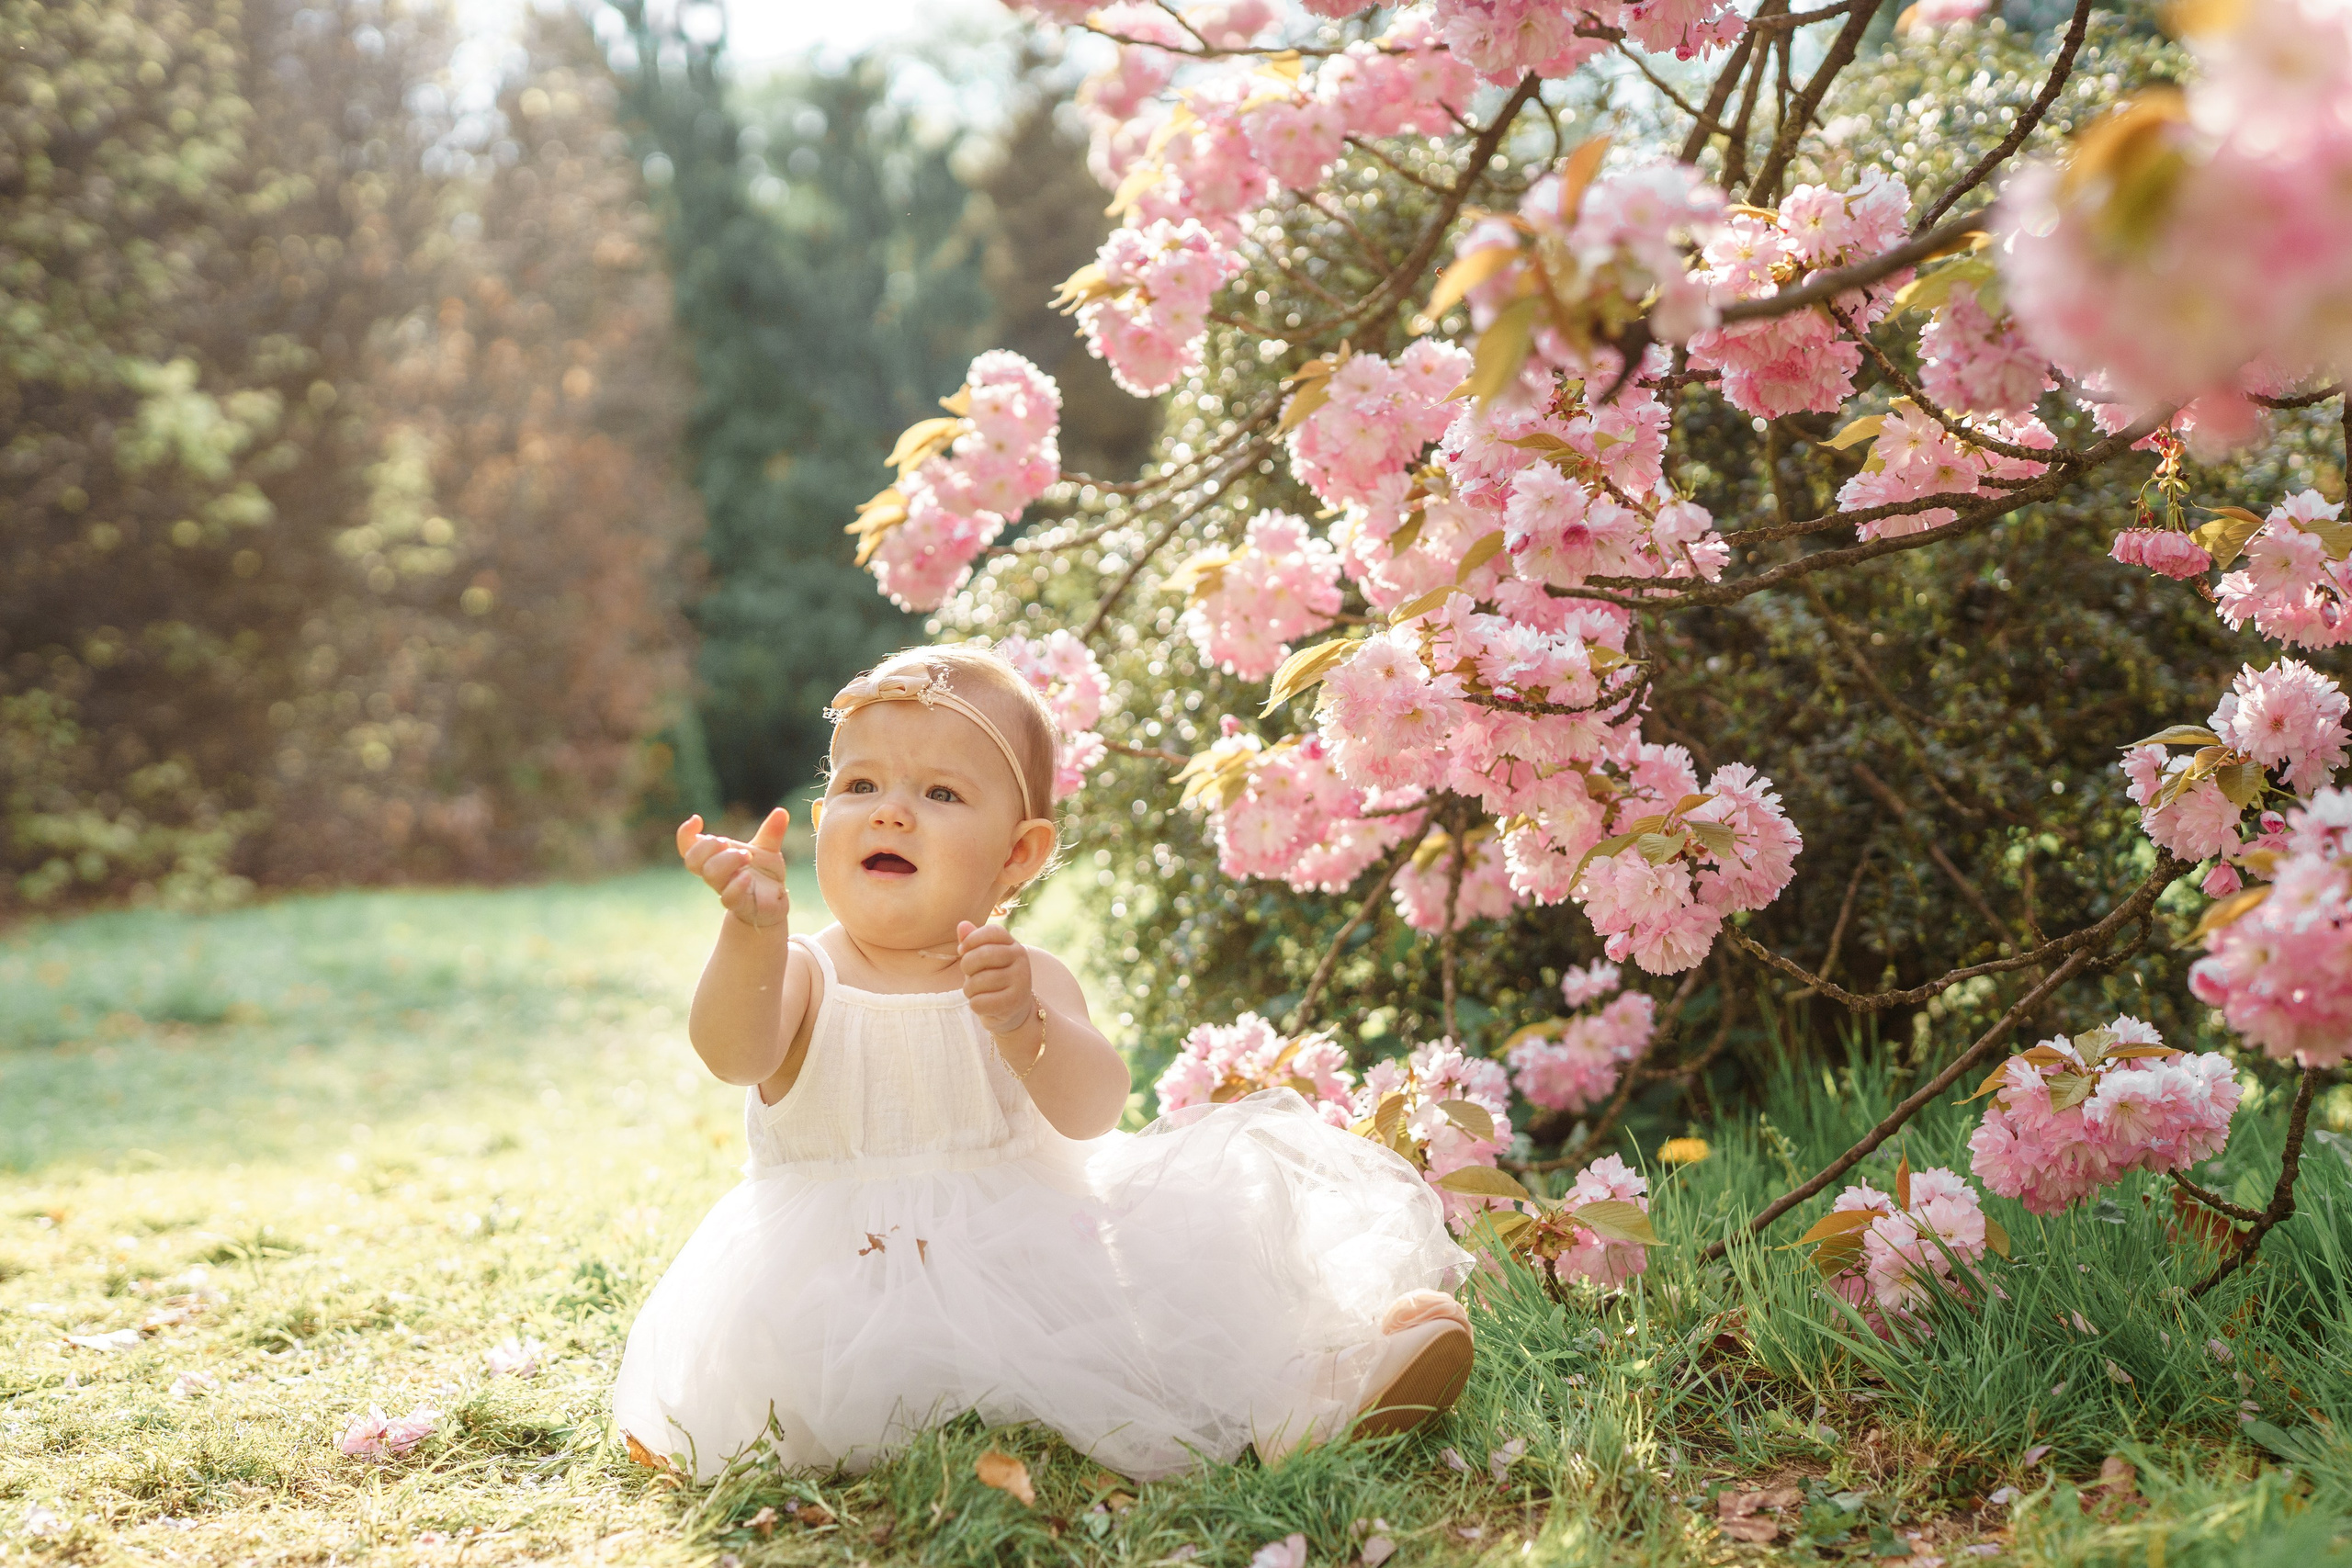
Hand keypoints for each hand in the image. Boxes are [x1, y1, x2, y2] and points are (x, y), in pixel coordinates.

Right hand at [676, 810, 790, 928]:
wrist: (775, 904)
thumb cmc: (764, 875)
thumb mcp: (768, 850)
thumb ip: (772, 832)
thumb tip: (781, 811)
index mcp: (717, 858)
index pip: (688, 848)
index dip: (685, 834)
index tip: (697, 820)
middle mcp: (717, 874)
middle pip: (693, 861)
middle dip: (708, 847)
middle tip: (728, 844)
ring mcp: (725, 889)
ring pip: (710, 875)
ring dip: (727, 860)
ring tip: (746, 856)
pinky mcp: (739, 905)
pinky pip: (728, 896)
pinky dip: (736, 883)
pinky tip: (747, 875)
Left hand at [957, 921, 1038, 1037]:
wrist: (1012, 1009)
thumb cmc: (992, 978)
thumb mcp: (982, 958)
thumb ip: (972, 941)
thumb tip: (962, 925)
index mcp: (1012, 944)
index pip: (991, 932)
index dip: (971, 939)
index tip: (961, 950)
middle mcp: (1021, 959)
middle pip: (983, 955)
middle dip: (966, 966)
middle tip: (968, 975)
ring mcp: (1021, 980)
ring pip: (979, 981)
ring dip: (969, 989)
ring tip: (975, 991)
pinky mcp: (1015, 1002)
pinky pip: (980, 1002)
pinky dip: (975, 1005)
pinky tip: (983, 1003)